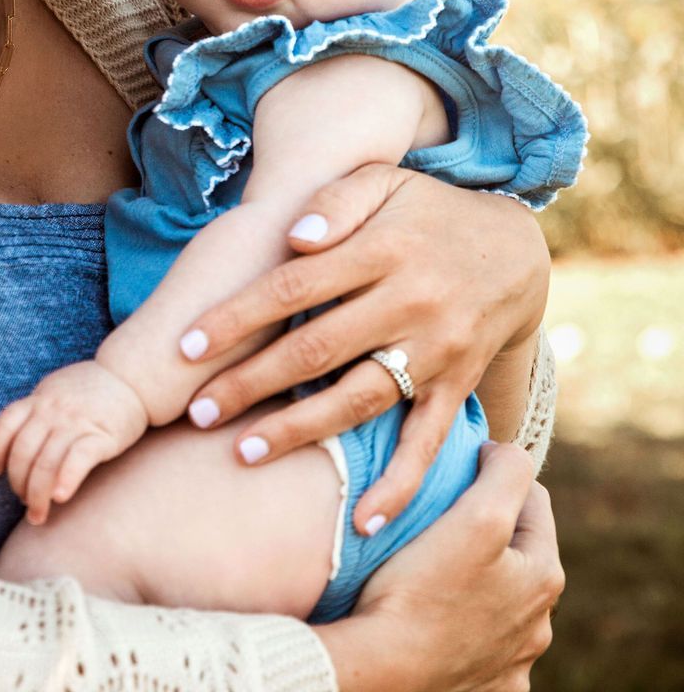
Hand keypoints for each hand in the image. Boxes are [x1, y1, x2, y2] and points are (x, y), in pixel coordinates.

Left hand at [0, 361, 147, 524]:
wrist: (133, 377)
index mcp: (40, 399)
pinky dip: (66, 479)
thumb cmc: (93, 388)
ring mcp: (77, 421)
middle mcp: (54, 410)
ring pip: (45, 463)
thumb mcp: (57, 389)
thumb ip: (37, 409)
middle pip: (23, 453)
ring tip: (38, 514)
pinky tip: (60, 497)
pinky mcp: (102, 435)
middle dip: (19, 485)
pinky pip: (78, 459)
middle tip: (26, 502)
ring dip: (37, 495)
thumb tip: (14, 440)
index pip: (5, 426)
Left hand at [177, 163, 549, 532]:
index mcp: (384, 248)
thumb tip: (294, 236)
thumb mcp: (385, 182)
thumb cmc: (427, 212)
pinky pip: (428, 441)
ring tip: (244, 453)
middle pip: (318, 350)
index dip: (239, 317)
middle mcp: (411, 302)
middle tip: (195, 413)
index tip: (186, 347)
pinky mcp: (458, 386)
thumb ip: (336, 199)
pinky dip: (400, 484)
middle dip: (251, 384)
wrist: (515, 251)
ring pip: (361, 399)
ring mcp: (437, 349)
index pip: (295, 285)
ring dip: (301, 431)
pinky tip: (363, 520)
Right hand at [317, 443, 563, 691]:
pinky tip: (435, 617)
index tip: (453, 473)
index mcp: (544, 577)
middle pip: (516, 552)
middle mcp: (539, 626)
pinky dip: (464, 627)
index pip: (533, 499)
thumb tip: (508, 453)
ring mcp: (512, 663)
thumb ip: (507, 472)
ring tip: (432, 569)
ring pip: (499, 599)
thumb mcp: (478, 514)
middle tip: (439, 519)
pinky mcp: (485, 688)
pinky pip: (479, 644)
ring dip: (477, 580)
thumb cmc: (423, 589)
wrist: (382, 672)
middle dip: (487, 530)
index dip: (493, 475)